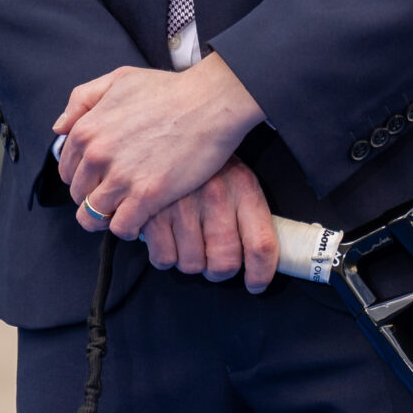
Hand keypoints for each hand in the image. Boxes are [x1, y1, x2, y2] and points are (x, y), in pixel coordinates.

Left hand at [55, 52, 262, 239]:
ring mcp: (121, 177)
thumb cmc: (168, 90)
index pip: (67, 170)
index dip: (82, 177)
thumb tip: (59, 128)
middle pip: (79, 195)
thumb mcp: (118, 79)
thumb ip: (82, 99)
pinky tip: (138, 221)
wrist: (209, 103)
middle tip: (115, 195)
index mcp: (86, 129)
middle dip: (94, 197)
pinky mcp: (147, 195)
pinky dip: (127, 229)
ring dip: (106, 218)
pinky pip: (122, 227)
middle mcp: (97, 155)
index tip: (99, 179)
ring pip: (93, 216)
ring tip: (123, 212)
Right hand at [141, 158, 279, 293]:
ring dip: (190, 262)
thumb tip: (258, 259)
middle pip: (225, 263)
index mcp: (243, 186)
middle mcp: (215, 196)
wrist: (167, 128)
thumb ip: (248, 213)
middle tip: (213, 261)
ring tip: (187, 240)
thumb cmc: (206, 162)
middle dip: (218, 270)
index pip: (261, 245)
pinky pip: (163, 259)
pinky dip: (165, 255)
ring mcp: (181, 205)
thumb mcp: (236, 175)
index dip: (261, 274)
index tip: (255, 284)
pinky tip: (167, 235)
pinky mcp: (151, 212)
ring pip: (191, 266)